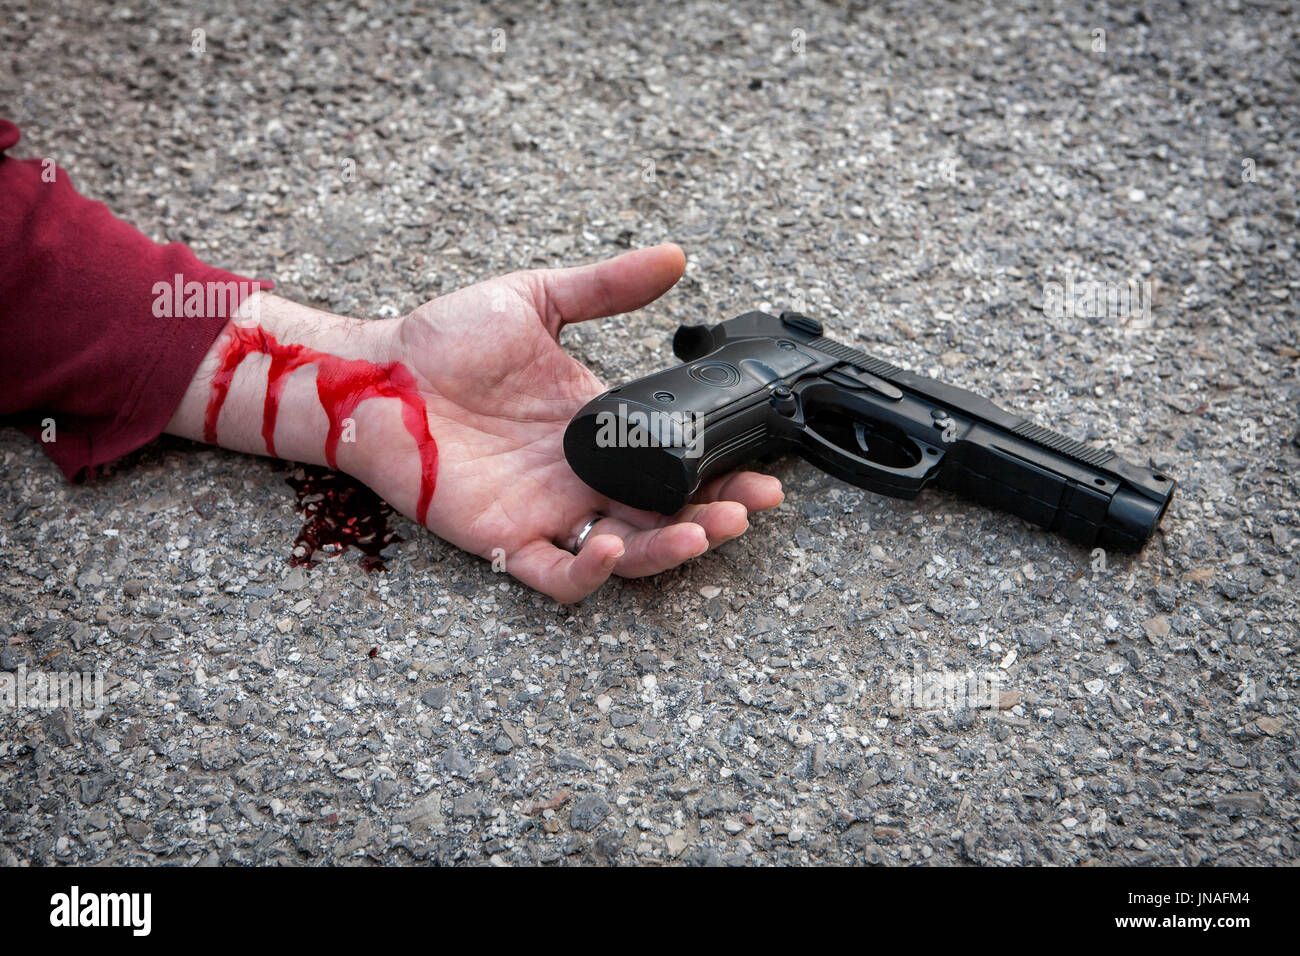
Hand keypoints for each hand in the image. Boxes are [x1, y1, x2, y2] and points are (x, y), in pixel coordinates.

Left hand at [364, 244, 783, 601]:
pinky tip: (611, 545)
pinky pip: (554, 576)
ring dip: (669, 549)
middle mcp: (580, 478)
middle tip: (750, 505)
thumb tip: (674, 257)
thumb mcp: (538, 300)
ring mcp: (546, 513)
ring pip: (624, 554)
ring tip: (703, 529)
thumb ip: (605, 286)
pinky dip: (588, 574)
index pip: (673, 462)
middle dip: (715, 517)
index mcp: (597, 430)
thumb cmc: (445, 341)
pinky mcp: (505, 538)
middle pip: (664, 515)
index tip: (761, 465)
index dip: (720, 471)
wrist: (376, 373)